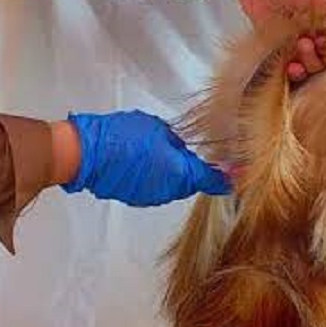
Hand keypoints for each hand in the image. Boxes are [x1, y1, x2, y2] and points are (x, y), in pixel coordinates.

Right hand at [59, 111, 229, 205]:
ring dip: (172, 171)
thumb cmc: (122, 136)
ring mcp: (152, 197)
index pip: (211, 179)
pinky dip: (155, 176)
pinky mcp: (136, 198)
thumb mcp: (157, 129)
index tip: (239, 173)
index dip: (226, 176)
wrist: (86, 155)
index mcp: (180, 172)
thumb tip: (183, 149)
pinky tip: (143, 160)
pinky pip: (155, 187)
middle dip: (193, 168)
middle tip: (185, 147)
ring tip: (158, 150)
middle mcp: (170, 190)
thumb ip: (177, 142)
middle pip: (191, 181)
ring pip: (173, 184)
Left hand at [205, 0, 325, 80]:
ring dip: (306, 65)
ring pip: (308, 65)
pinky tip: (288, 66)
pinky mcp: (278, 47)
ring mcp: (297, 41)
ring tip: (298, 52)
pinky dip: (290, 70)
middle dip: (319, 57)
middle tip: (308, 43)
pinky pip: (288, 65)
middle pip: (325, 59)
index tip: (324, 41)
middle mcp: (315, 32)